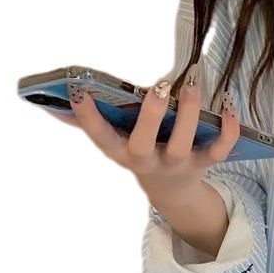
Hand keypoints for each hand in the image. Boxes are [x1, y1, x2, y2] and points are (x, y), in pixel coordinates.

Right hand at [48, 63, 239, 202]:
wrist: (173, 190)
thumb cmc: (139, 150)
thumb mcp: (113, 141)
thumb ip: (85, 121)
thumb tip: (46, 100)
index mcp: (120, 152)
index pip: (99, 138)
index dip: (88, 118)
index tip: (78, 91)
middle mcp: (147, 161)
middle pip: (144, 143)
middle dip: (150, 116)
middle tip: (158, 86)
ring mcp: (176, 164)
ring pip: (183, 144)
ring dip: (189, 113)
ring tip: (193, 81)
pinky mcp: (203, 163)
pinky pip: (220, 149)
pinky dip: (228, 129)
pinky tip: (228, 104)